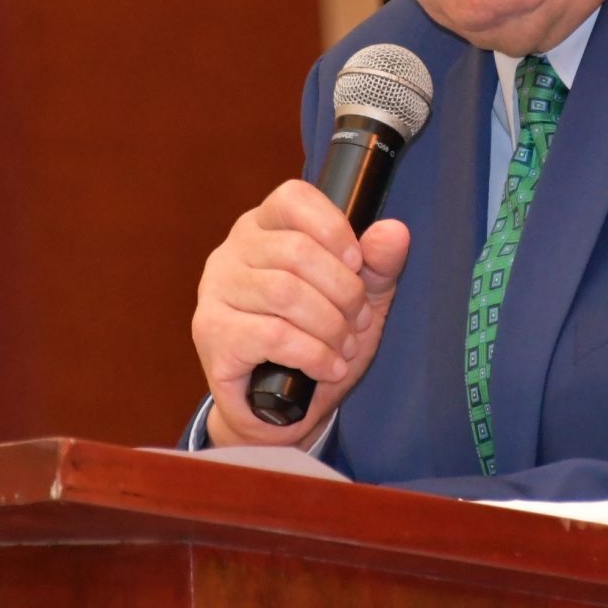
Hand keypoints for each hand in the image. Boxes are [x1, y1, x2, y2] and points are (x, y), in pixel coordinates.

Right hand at [192, 179, 411, 448]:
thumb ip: (378, 264)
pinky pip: (273, 335)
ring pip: (285, 292)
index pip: (292, 198)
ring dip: (330, 325)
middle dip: (343, 291)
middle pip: (297, 251)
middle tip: (359, 320)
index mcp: (263, 229)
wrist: (278, 409)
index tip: (357, 264)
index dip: (333, 227)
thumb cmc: (315, 341)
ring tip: (345, 346)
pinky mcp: (213, 335)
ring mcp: (216, 292)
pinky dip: (313, 354)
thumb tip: (394, 231)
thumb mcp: (358, 299)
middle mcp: (232, 252)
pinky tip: (328, 367)